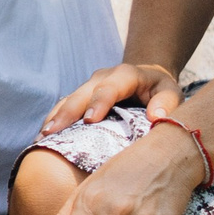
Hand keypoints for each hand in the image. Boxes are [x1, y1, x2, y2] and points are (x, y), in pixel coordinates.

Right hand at [39, 60, 182, 137]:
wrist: (148, 78)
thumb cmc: (161, 91)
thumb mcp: (172, 92)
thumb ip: (167, 103)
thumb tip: (156, 117)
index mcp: (126, 74)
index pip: (110, 87)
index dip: (99, 102)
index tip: (89, 120)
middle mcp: (103, 77)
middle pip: (82, 94)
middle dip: (67, 113)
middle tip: (52, 132)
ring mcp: (88, 87)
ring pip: (68, 100)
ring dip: (54, 118)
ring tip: (41, 139)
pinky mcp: (81, 98)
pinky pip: (64, 108)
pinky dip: (53, 121)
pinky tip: (42, 140)